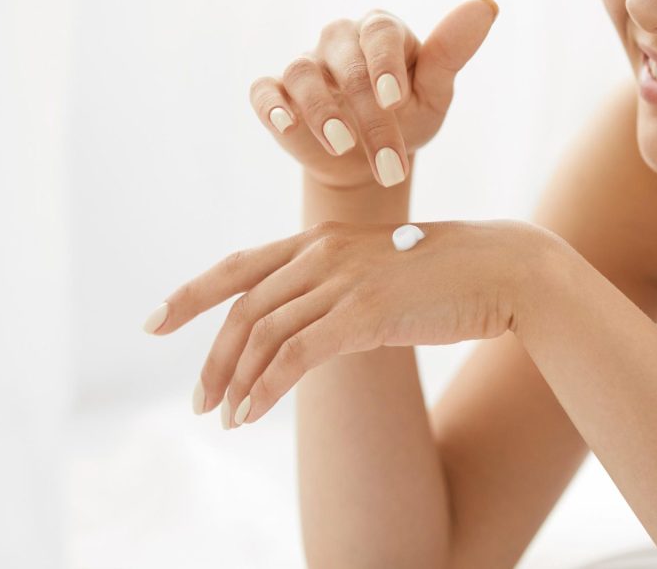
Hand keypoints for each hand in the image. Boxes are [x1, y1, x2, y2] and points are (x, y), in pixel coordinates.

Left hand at [144, 219, 549, 427]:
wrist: (502, 268)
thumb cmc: (447, 273)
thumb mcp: (380, 272)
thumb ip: (337, 289)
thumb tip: (306, 330)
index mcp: (322, 238)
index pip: (238, 266)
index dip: (190, 294)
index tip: (154, 322)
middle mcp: (323, 252)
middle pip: (242, 308)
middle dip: (211, 358)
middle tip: (199, 400)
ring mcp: (342, 279)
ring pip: (263, 334)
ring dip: (236, 381)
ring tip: (226, 416)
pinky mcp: (364, 312)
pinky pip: (294, 355)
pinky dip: (265, 388)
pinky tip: (252, 413)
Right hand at [248, 0, 499, 190]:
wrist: (371, 161)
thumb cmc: (409, 117)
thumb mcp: (435, 91)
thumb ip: (452, 52)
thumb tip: (487, 3)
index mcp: (381, 31)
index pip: (380, 33)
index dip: (384, 64)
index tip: (394, 99)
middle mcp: (340, 41)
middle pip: (347, 65)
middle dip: (368, 116)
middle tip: (390, 163)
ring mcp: (306, 65)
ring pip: (302, 74)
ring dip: (321, 112)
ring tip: (343, 148)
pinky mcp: (277, 94)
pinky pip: (264, 90)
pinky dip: (271, 105)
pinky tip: (285, 124)